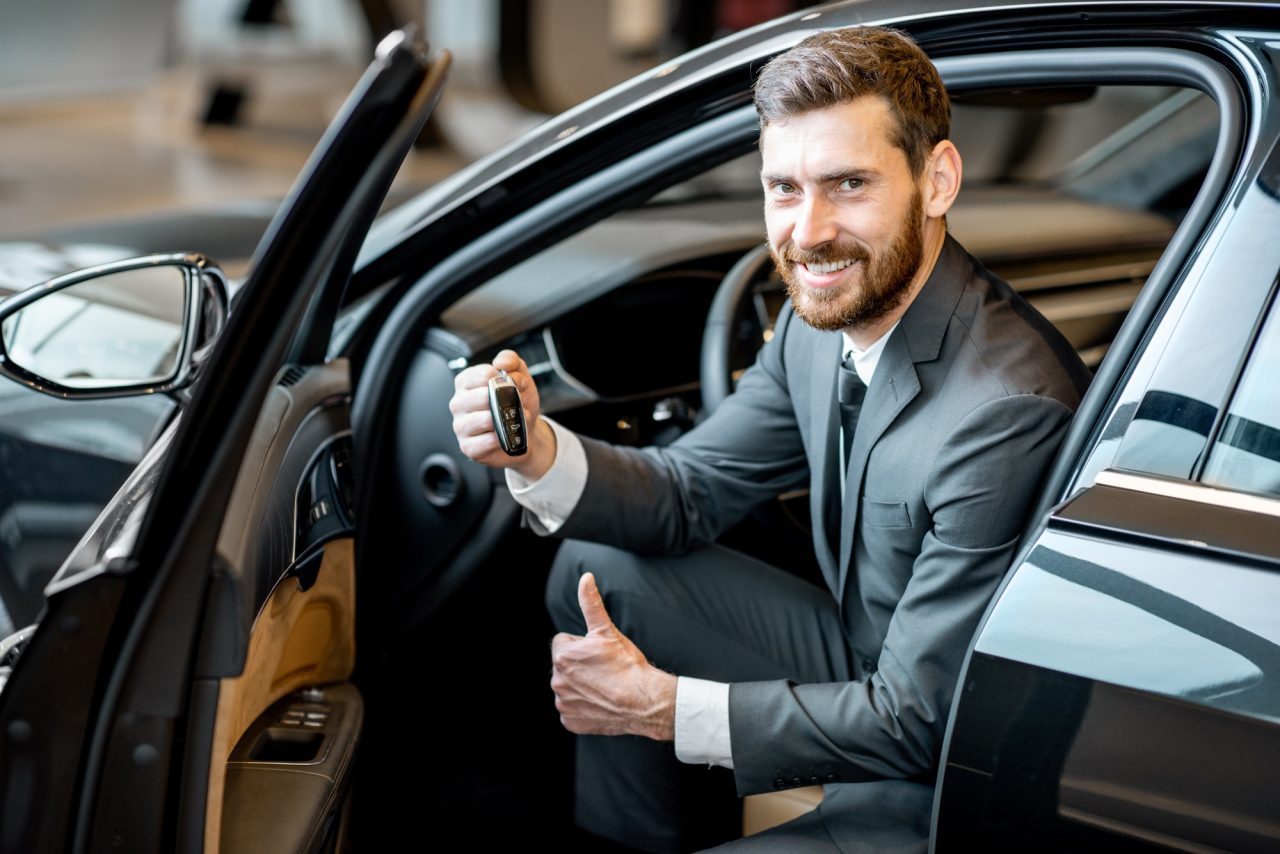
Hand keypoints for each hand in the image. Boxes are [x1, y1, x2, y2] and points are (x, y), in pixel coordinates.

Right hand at [449, 349, 554, 478]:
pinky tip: (505, 435)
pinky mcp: (467, 446)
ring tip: (514, 420)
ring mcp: (460, 425)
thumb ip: (511, 361)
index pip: (483, 374)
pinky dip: (501, 438)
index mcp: (466, 383)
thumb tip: (501, 362)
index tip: (511, 385)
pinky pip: (485, 441)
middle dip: (506, 401)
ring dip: (506, 420)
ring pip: (484, 419)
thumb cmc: (516, 404)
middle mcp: (458, 403)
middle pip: (482, 396)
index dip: (504, 379)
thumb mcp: (519, 377)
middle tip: (515, 404)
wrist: (523, 432)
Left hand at [550, 573, 675, 740]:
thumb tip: (585, 577)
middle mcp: (557, 680)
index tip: (599, 654)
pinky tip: (601, 702)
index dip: (583, 646)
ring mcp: (563, 702)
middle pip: (565, 665)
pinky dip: (583, 706)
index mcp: (562, 656)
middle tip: (604, 670)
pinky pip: (572, 708)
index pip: (564, 642)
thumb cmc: (627, 665)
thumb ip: (591, 603)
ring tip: (604, 686)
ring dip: (581, 685)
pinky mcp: (569, 721)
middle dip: (580, 665)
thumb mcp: (608, 631)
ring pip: (568, 686)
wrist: (644, 701)